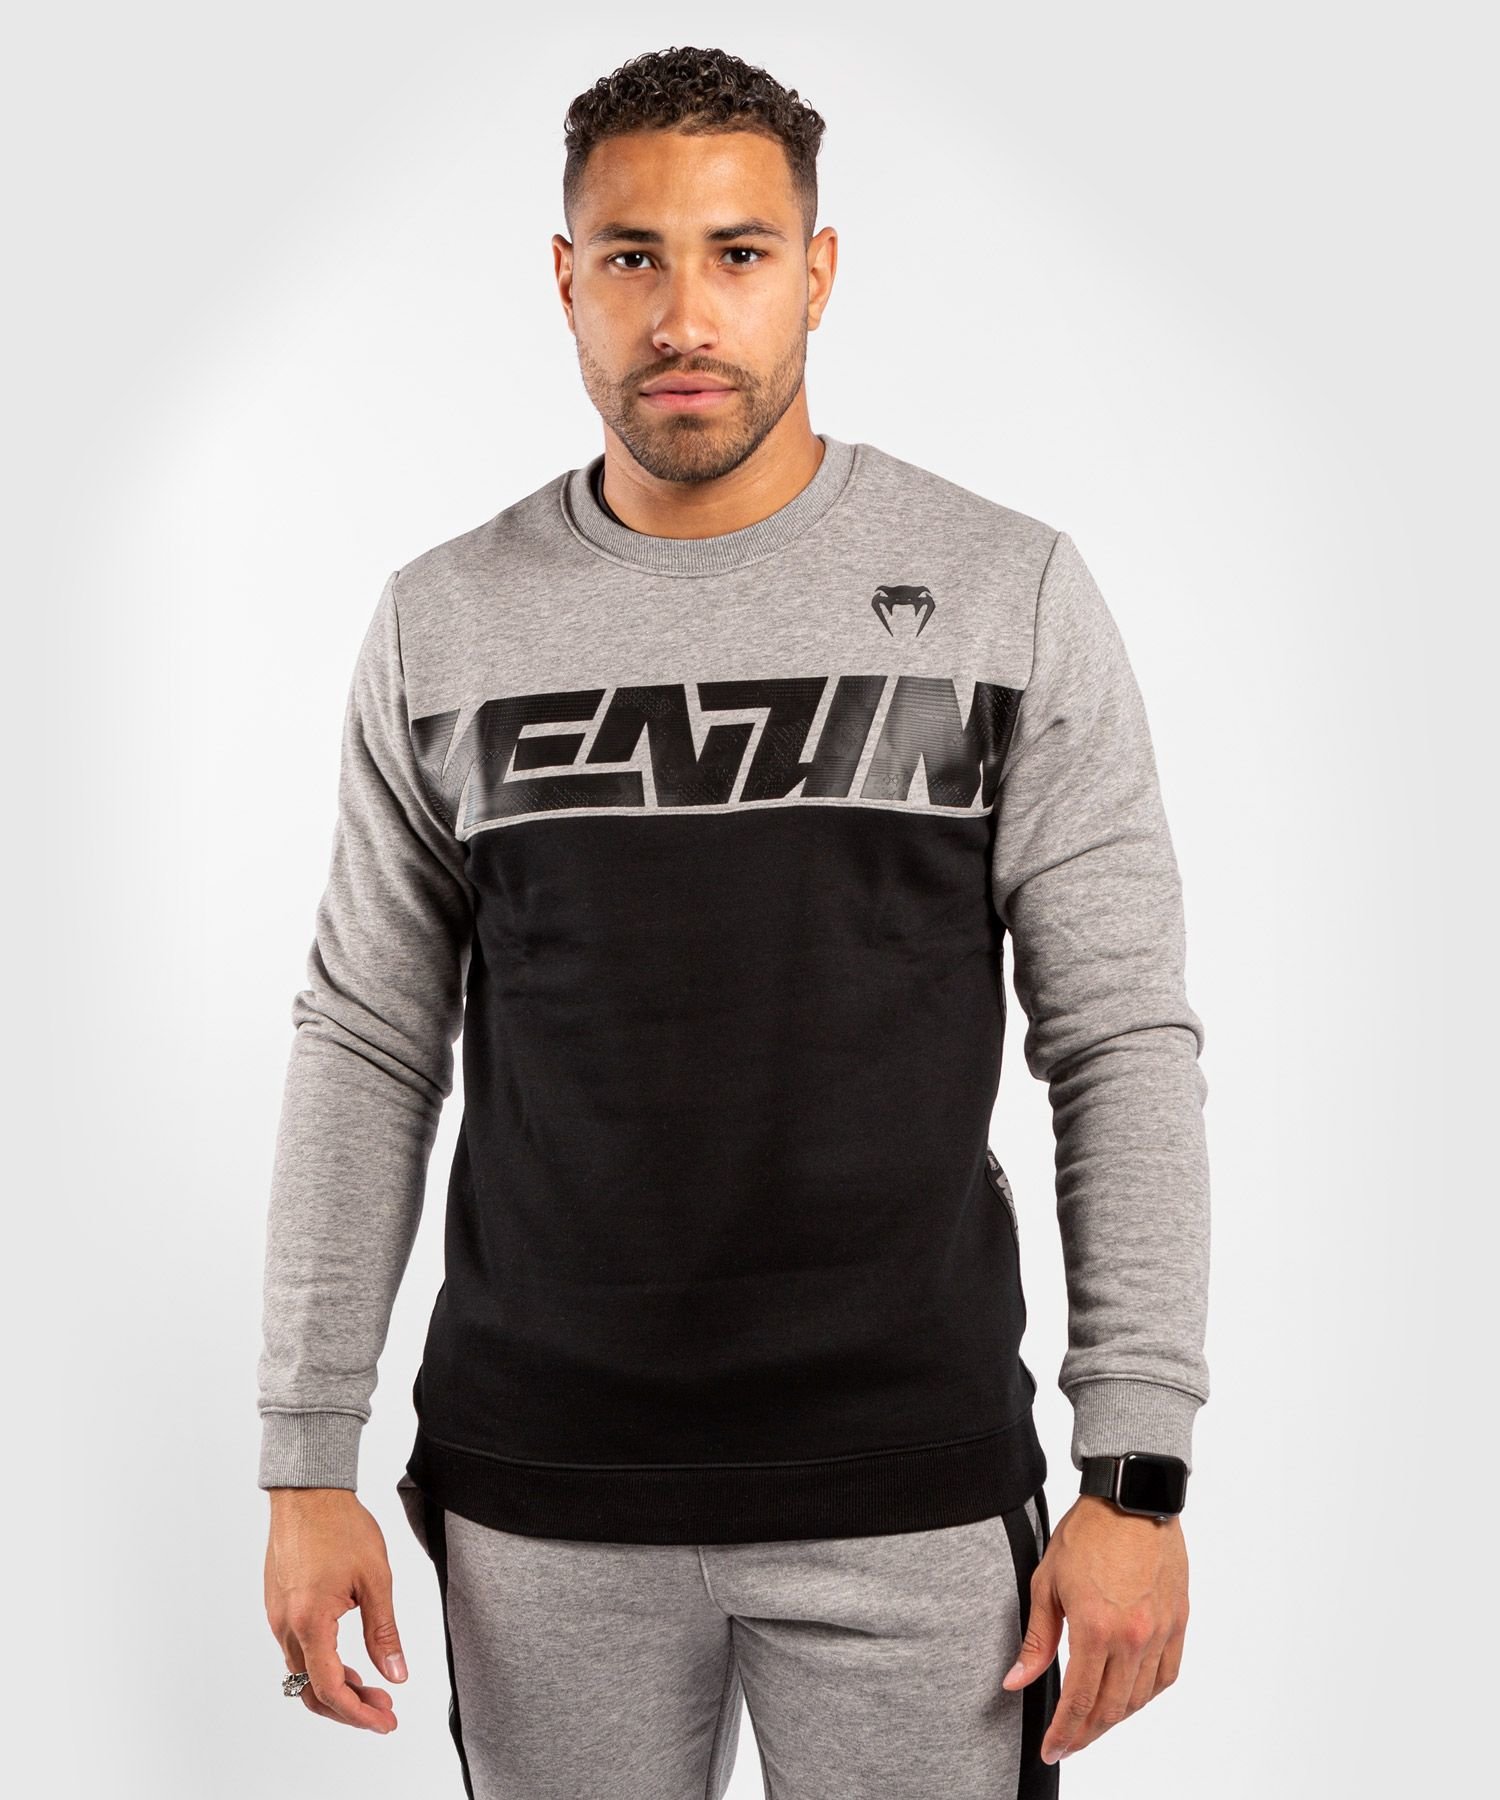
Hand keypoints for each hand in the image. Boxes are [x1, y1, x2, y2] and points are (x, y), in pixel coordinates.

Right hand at [264, 1487, 408, 1732]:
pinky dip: (322, 1666)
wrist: (308, 1492)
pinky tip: (349, 1661)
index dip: (358, 1713)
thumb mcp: (375, 1579)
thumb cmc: (341, 1526)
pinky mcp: (278, 1607)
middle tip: (384, 1710)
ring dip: (336, 1688)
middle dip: (348, 1708)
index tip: (385, 1721)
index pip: (330, 1688)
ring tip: (373, 1687)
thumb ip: (384, 1632)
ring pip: (302, 1674)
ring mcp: (277, 1617)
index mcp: (310, 1622)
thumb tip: (396, 1674)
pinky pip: (296, 1652)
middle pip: (311, 1691)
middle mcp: (285, 1626)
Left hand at [1001, 1494, 1188, 1764]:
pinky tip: (1129, 1697)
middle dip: (1086, 1734)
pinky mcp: (1178, 1622)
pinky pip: (1166, 1676)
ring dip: (1115, 1718)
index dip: (1064, 1733)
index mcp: (1096, 1629)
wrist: (1131, 1499)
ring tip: (1092, 1723)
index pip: (1080, 1702)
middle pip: (1111, 1709)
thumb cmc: (1087, 1532)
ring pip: (1139, 1698)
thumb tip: (1017, 1680)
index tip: (1052, 1748)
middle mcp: (1133, 1638)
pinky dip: (1146, 1694)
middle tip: (1068, 1743)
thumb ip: (1037, 1639)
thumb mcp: (1047, 1583)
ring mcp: (1160, 1632)